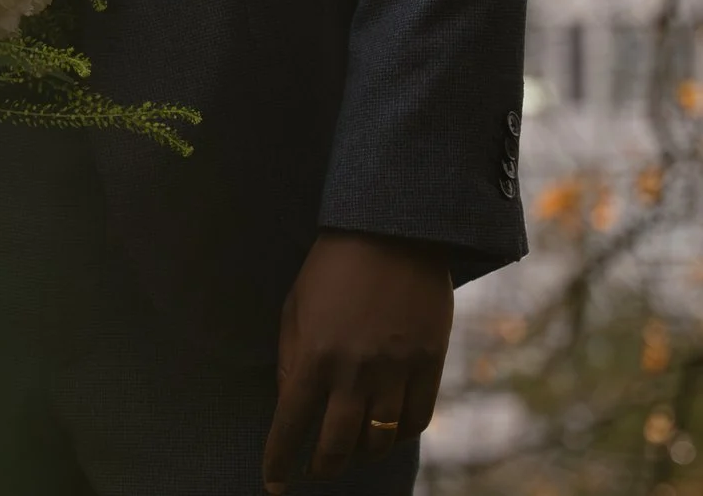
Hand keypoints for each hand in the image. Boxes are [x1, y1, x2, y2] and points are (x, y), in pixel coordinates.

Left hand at [262, 231, 451, 489]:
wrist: (392, 232)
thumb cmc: (330, 267)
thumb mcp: (294, 307)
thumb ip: (291, 359)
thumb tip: (290, 405)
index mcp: (314, 354)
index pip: (291, 424)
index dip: (279, 459)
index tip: (273, 483)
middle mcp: (355, 369)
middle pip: (338, 444)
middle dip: (322, 467)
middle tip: (313, 472)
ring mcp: (396, 369)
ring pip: (379, 439)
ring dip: (361, 453)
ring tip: (349, 453)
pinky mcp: (429, 363)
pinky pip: (416, 419)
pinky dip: (399, 435)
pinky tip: (385, 434)